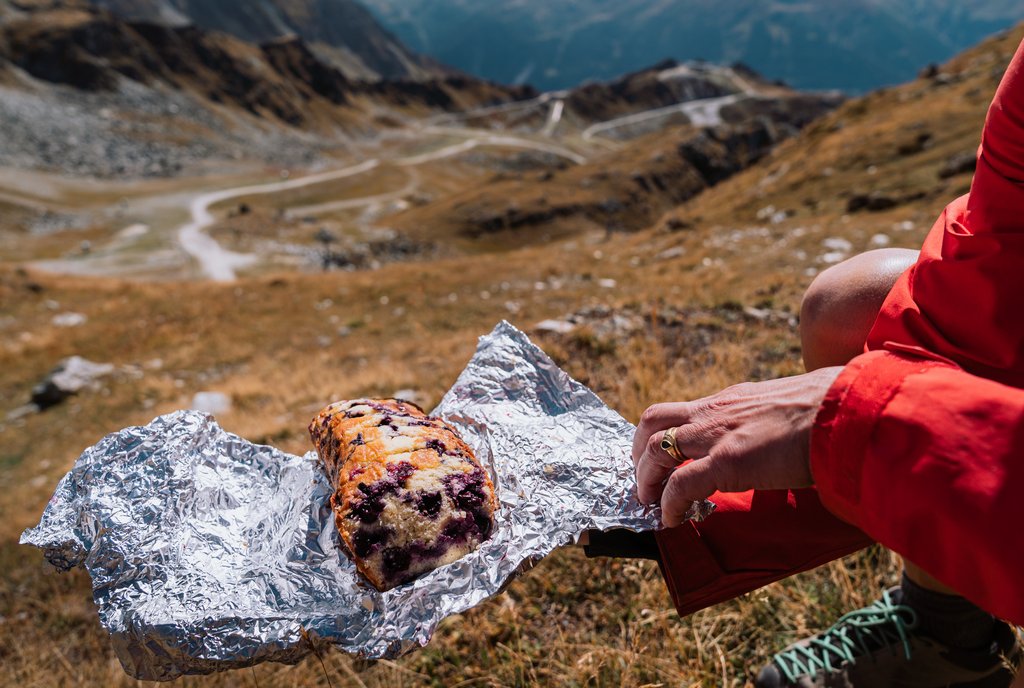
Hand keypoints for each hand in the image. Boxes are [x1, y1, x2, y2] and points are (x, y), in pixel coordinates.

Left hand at [632, 367, 842, 526]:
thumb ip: (774, 420)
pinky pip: (679, 485)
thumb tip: (792, 433)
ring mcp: (716, 434)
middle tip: (644, 477)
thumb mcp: (789, 405)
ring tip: (650, 501)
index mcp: (731, 399)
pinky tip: (671, 519)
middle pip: (653, 421)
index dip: (665, 434)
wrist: (844, 411)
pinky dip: (668, 504)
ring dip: (645, 477)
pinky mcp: (726, 462)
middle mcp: (714, 411)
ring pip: (655, 449)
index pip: (683, 411)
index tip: (663, 456)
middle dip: (639, 451)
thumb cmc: (831, 409)